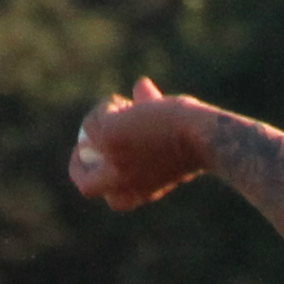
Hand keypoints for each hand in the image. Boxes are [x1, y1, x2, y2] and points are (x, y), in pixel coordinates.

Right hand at [68, 79, 208, 208]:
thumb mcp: (173, 136)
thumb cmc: (198, 139)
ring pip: (84, 147)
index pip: (114, 197)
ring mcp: (112, 162)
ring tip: (116, 108)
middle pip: (86, 186)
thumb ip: (154, 118)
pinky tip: (120, 101)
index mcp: (140, 193)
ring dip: (94, 126)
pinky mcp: (108, 138)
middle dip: (79, 166)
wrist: (203, 137)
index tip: (116, 154)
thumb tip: (140, 86)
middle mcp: (122, 184)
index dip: (110, 176)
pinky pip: (91, 124)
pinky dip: (103, 109)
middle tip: (89, 142)